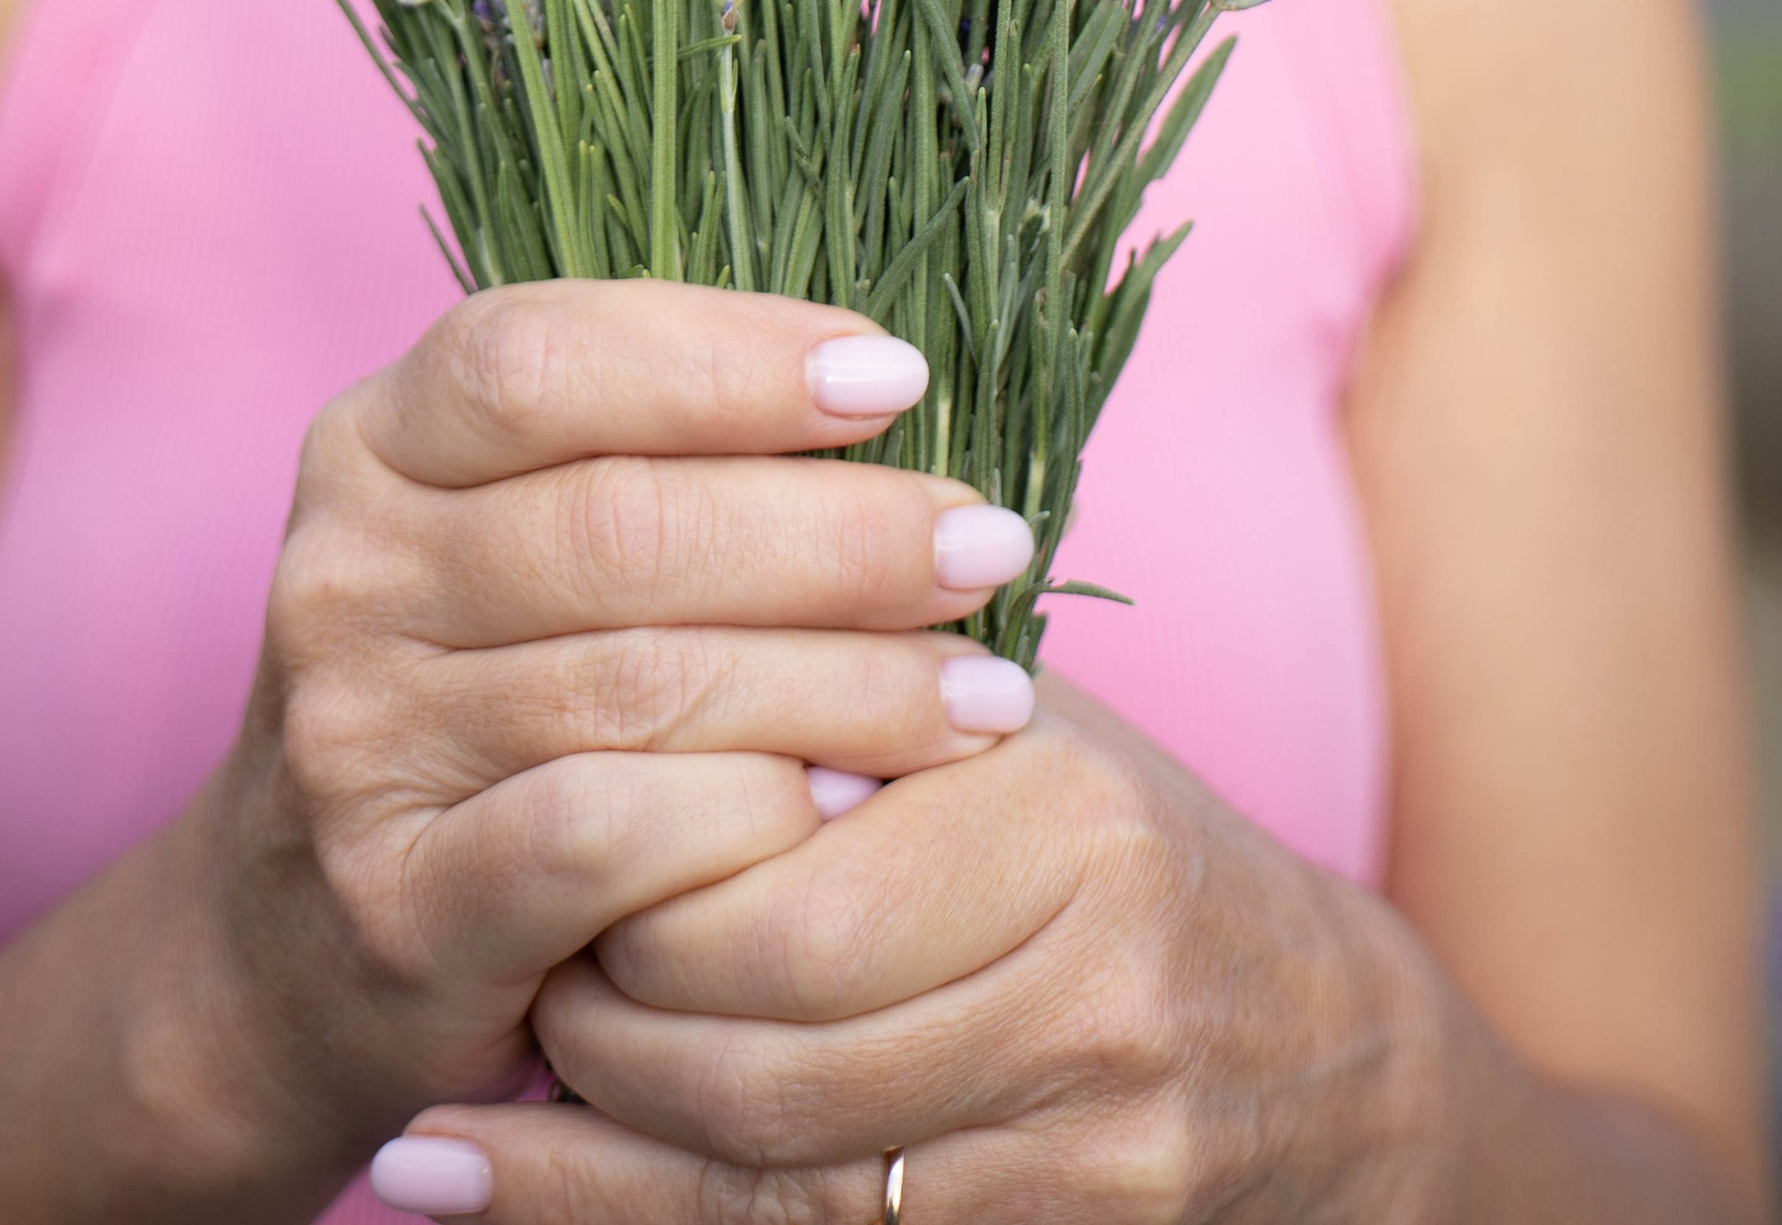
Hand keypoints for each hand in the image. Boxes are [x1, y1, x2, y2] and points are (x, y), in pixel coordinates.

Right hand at [156, 281, 1040, 1189]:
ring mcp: (358, 742)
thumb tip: (897, 411)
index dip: (732, 357)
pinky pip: (605, 837)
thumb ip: (663, 462)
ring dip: (844, 684)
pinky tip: (853, 803)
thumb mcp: (522, 538)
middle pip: (620, 522)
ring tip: (982, 692)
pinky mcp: (400, 903)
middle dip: (839, 535)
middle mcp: (345, 574)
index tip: (899, 381)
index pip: (545, 356)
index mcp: (376, 443)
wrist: (293, 950)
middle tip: (990, 547)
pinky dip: (749, 814)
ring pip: (640, 684)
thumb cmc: (484, 693)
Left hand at [368, 676, 1417, 1223]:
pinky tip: (477, 1189)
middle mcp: (1087, 991)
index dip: (639, 858)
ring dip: (588, 1131)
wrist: (1320, 1060)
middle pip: (762, 1032)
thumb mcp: (1024, 727)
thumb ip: (859, 673)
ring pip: (763, 1168)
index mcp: (1072, 815)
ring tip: (460, 1079)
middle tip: (503, 946)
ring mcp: (1080, 1154)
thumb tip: (610, 613)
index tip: (531, 814)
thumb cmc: (1120, 853)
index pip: (788, 872)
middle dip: (599, 1003)